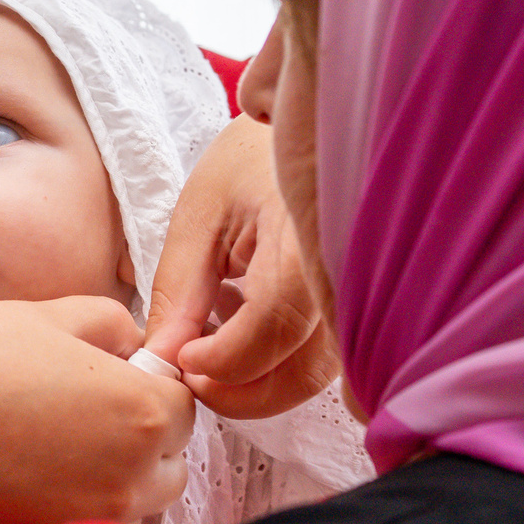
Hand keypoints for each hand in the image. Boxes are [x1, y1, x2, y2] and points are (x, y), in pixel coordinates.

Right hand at [0, 295, 193, 523]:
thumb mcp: (47, 316)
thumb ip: (112, 325)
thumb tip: (133, 347)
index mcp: (142, 414)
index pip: (183, 409)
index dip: (143, 390)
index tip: (104, 385)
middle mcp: (129, 483)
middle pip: (165, 468)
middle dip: (133, 445)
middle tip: (68, 421)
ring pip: (126, 512)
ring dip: (99, 488)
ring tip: (34, 457)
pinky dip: (56, 521)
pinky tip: (8, 489)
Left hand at [144, 117, 341, 418]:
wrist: (305, 131)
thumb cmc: (250, 164)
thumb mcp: (199, 216)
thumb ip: (181, 292)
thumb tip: (163, 360)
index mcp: (305, 235)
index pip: (274, 323)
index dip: (224, 358)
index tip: (180, 358)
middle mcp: (346, 272)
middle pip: (302, 369)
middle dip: (239, 391)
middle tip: (190, 376)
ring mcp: (359, 295)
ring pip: (316, 376)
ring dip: (258, 385)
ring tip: (211, 355)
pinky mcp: (357, 310)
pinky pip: (324, 361)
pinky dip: (280, 368)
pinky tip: (246, 341)